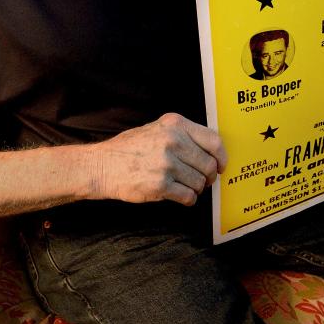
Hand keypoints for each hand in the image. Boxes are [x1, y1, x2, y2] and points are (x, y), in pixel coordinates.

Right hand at [94, 113, 226, 205]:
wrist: (102, 165)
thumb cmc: (130, 149)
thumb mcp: (157, 129)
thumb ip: (183, 134)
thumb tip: (212, 150)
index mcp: (175, 124)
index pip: (213, 140)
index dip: (222, 157)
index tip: (221, 166)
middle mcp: (173, 141)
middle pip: (209, 164)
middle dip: (208, 176)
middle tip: (202, 180)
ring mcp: (167, 163)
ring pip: (200, 182)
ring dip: (196, 188)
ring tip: (185, 186)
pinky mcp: (160, 185)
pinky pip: (188, 196)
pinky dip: (188, 199)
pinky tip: (179, 195)